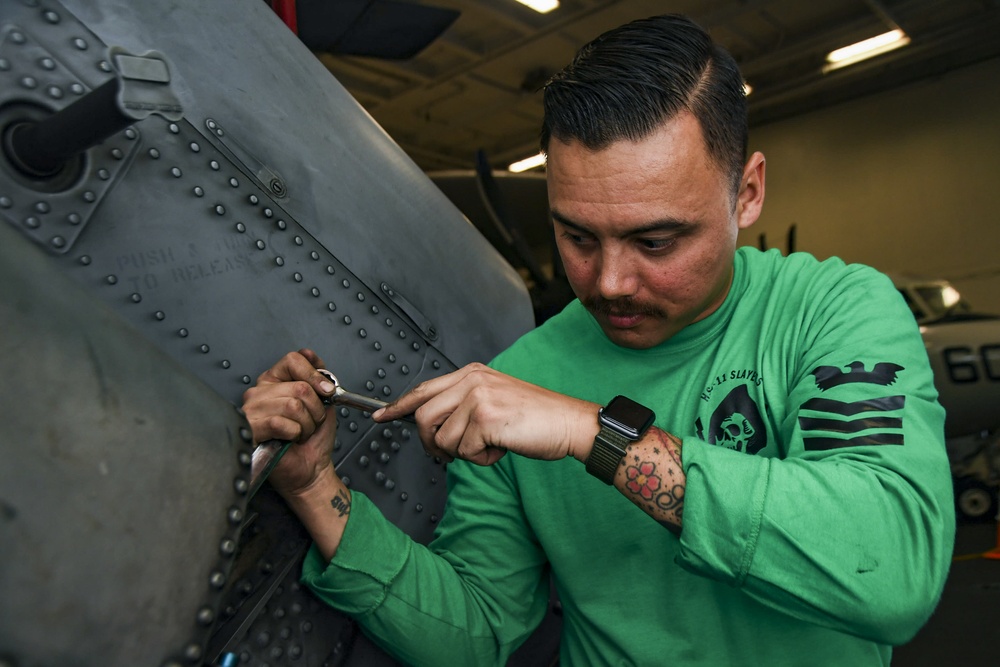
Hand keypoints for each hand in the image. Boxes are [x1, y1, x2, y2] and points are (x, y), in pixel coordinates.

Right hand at [242, 348, 337, 496]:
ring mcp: (252, 410)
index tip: (327, 391)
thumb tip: (309, 354)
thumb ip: (317, 376)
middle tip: (311, 421)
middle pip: (299, 387)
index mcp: (275, 380)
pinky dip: (295, 434)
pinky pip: (281, 423)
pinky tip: (289, 439)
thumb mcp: (324, 400)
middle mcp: (260, 391)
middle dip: (315, 409)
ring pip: (293, 405)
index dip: (315, 375)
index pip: (293, 360)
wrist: (311, 468)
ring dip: (306, 424)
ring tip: (300, 432)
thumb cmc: (314, 438)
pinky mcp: (251, 429)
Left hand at [373, 363, 599, 465]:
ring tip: (490, 445)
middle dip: (432, 443)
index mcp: (471, 373)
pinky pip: (463, 452)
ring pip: (442, 439)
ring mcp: (477, 397)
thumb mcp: (495, 400)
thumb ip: (464, 406)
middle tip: (451, 454)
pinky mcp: (485, 418)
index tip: (380, 416)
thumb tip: (433, 427)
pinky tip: (501, 448)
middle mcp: (471, 380)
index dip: (398, 406)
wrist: (569, 423)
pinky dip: (481, 460)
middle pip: (423, 417)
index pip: (423, 389)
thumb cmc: (536, 418)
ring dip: (464, 453)